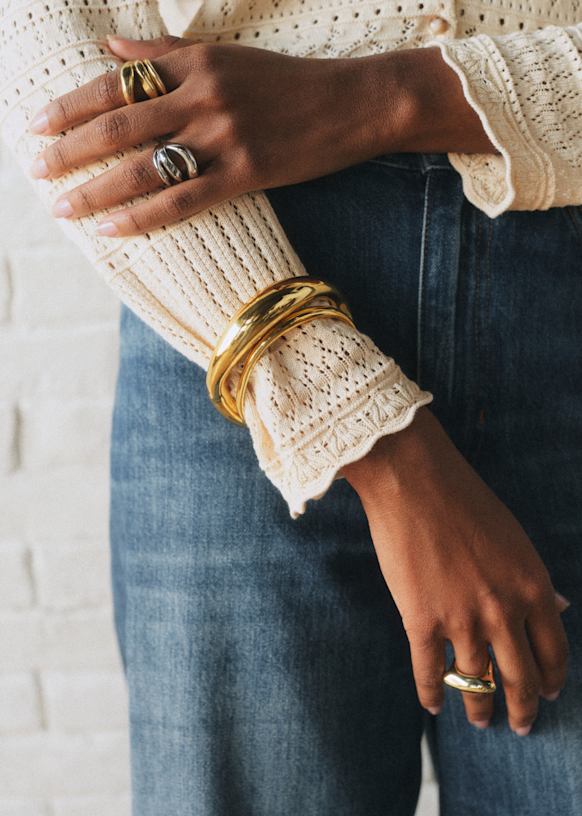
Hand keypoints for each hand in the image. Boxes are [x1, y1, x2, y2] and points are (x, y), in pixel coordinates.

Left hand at [28, 37, 495, 235]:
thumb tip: (111, 50)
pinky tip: (112, 228)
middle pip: (119, 125)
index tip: (36, 124)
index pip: (116, 84)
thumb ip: (165, 55)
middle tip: (35, 170)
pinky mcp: (246, 174)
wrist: (353, 103)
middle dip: (69, 148)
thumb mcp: (226, 55)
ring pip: (144, 166)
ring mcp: (223, 137)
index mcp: (194, 63)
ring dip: (96, 188)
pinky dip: (144, 215)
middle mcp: (202, 96)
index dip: (70, 106)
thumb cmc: (290, 81)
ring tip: (62, 206)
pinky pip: (183, 200)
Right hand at [342, 407, 569, 734]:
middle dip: (522, 708)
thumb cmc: (464, 500)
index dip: (552, 680)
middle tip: (519, 725)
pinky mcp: (421, 621)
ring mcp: (462, 620)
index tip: (547, 695)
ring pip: (477, 682)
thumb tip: (557, 609)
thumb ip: (532, 580)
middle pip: (520, 677)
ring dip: (479, 707)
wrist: (414, 481)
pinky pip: (429, 672)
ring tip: (479, 719)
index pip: (553, 651)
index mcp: (532, 586)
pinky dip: (432, 693)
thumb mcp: (514, 539)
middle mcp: (503, 610)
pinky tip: (434, 706)